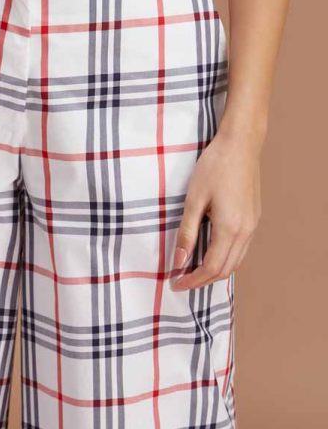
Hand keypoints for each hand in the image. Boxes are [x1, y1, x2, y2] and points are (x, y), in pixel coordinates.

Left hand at [170, 128, 261, 290]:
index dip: (192, 280)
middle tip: (181, 281)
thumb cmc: (214, 167)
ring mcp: (253, 225)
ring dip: (215, 271)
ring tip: (193, 271)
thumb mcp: (193, 200)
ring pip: (236, 262)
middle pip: (225, 270)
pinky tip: (210, 253)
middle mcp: (246, 231)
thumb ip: (186, 233)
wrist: (241, 145)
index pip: (211, 268)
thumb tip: (178, 261)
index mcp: (230, 228)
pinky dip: (226, 258)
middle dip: (203, 280)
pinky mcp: (254, 218)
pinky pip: (241, 249)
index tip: (175, 284)